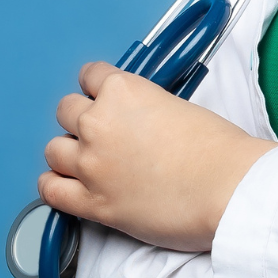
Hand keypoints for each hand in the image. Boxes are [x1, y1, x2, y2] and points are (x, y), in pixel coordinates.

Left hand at [38, 62, 277, 252]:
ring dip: (69, 152)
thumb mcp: (179, 106)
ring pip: (53, 149)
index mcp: (124, 91)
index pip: (90, 75)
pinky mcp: (91, 202)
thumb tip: (138, 121)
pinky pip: (50, 190)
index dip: (99, 87)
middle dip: (82, 118)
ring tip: (90, 160)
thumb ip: (146, 107)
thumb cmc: (216, 148)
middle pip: (66, 110)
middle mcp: (99, 123)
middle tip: (104, 132)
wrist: (227, 187)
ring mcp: (91, 164)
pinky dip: (55, 186)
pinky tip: (69, 185)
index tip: (105, 97)